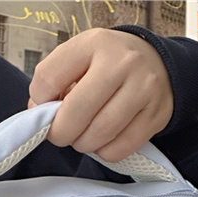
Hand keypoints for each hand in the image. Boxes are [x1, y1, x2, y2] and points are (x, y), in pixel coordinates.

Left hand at [27, 29, 172, 161]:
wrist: (158, 63)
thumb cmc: (110, 64)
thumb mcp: (81, 56)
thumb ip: (55, 81)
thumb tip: (40, 116)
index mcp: (93, 43)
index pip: (48, 79)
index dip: (39, 103)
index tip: (46, 109)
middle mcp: (121, 63)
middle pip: (75, 113)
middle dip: (60, 133)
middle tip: (62, 133)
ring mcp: (142, 90)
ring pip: (98, 136)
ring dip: (83, 144)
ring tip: (85, 134)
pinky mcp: (155, 116)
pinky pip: (118, 150)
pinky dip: (104, 152)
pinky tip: (105, 139)